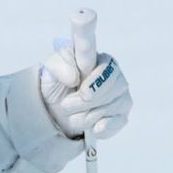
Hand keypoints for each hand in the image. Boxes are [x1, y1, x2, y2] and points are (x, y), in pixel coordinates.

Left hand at [38, 9, 131, 139]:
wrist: (59, 112)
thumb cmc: (58, 86)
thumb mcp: (49, 72)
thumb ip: (57, 66)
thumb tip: (73, 77)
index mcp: (95, 56)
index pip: (93, 45)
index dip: (88, 51)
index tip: (84, 83)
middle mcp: (114, 72)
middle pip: (102, 87)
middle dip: (80, 101)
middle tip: (66, 104)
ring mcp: (121, 93)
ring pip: (106, 107)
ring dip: (84, 115)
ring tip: (75, 113)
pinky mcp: (123, 114)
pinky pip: (114, 123)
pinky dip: (101, 127)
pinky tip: (94, 127)